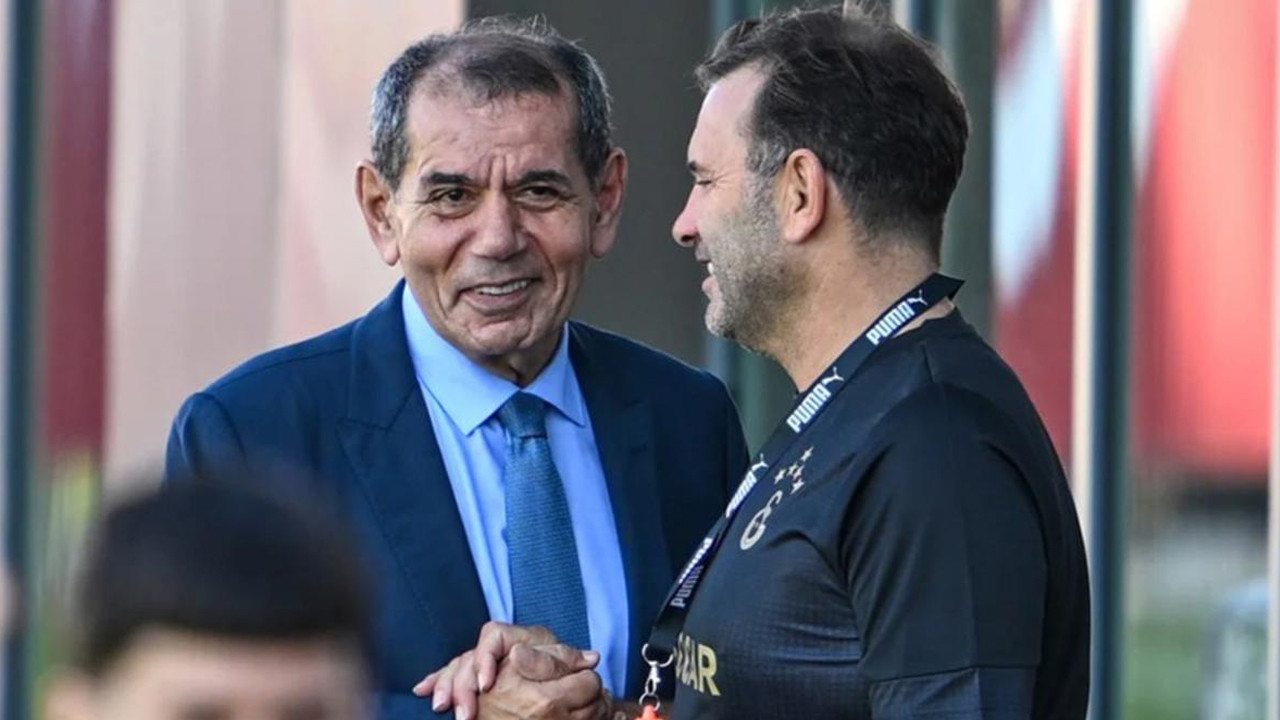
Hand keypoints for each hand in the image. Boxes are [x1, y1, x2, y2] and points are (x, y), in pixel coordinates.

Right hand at [415, 622, 596, 718]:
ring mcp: (478, 664)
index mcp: (514, 638)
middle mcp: (493, 650)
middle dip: (461, 685)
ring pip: (454, 669)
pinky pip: (446, 676)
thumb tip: (590, 660)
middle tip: (464, 714)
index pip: (492, 636)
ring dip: (447, 687)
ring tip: (442, 707)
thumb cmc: (555, 664)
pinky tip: (423, 690)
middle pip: (466, 659)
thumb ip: (571, 659)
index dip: (486, 658)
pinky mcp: (471, 681)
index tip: (487, 683)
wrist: (549, 676)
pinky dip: (436, 682)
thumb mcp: (562, 658)